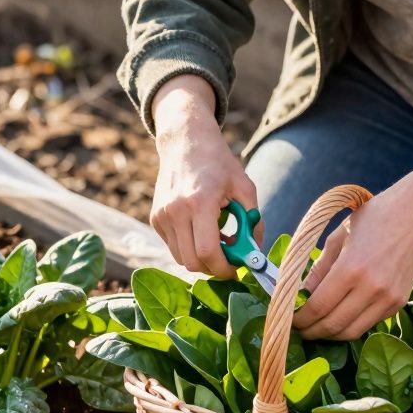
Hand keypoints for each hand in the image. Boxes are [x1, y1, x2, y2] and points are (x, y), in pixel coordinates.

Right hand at [150, 75, 259, 278]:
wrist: (185, 142)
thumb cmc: (218, 163)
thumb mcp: (244, 187)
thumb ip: (253, 220)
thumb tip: (257, 252)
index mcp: (200, 202)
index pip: (207, 251)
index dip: (223, 268)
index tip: (236, 269)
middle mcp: (175, 211)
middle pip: (191, 262)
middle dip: (212, 268)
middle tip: (229, 260)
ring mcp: (162, 215)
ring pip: (180, 258)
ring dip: (200, 258)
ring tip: (217, 241)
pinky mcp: (155, 218)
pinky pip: (173, 246)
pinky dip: (188, 247)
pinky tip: (201, 230)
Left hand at [293, 145, 412, 339]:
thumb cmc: (375, 218)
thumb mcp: (338, 236)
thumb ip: (319, 268)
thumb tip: (301, 293)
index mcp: (351, 269)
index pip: (318, 307)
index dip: (300, 319)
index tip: (289, 319)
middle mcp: (371, 288)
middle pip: (333, 325)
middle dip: (311, 331)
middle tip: (299, 328)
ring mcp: (388, 299)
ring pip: (352, 332)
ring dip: (330, 334)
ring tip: (317, 327)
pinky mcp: (399, 303)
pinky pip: (369, 324)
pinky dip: (351, 325)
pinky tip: (340, 317)